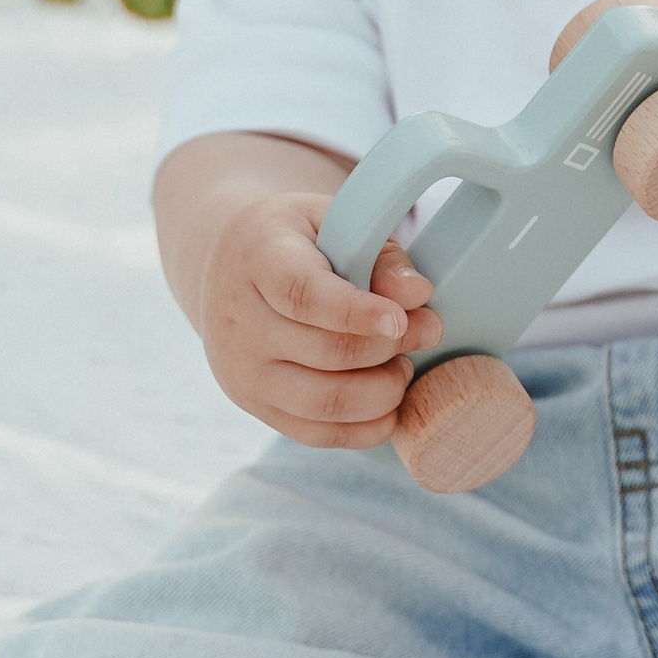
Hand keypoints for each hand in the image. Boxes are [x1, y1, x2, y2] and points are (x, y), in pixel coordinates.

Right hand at [194, 191, 435, 447]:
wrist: (230, 270)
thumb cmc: (298, 241)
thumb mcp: (336, 222)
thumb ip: (381, 254)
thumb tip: (417, 294)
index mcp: (258, 260)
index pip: (303, 296)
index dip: (356, 314)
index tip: (400, 319)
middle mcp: (241, 322)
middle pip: (327, 353)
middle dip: (392, 347)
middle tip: (427, 329)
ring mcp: (245, 372)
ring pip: (326, 402)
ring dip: (384, 390)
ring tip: (403, 364)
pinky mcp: (257, 407)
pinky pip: (319, 434)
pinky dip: (367, 428)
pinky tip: (390, 401)